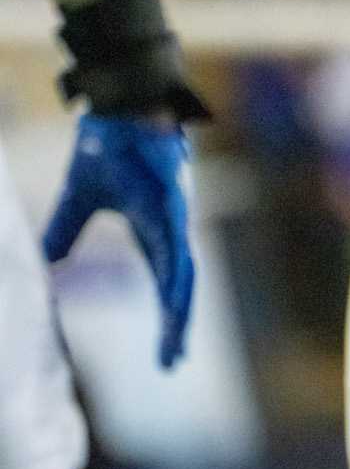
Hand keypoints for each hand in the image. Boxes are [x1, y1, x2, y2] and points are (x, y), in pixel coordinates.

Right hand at [43, 115, 195, 368]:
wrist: (116, 105)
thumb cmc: (106, 144)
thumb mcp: (79, 199)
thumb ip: (65, 231)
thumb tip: (46, 262)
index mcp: (152, 231)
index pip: (164, 284)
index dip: (167, 317)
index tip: (168, 354)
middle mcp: (171, 228)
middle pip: (178, 288)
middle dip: (176, 325)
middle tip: (173, 363)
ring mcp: (176, 216)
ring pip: (183, 274)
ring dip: (180, 310)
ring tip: (175, 343)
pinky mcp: (174, 202)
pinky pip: (177, 246)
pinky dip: (177, 275)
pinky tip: (176, 300)